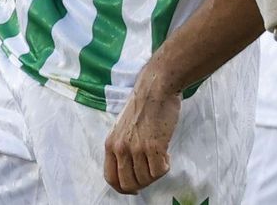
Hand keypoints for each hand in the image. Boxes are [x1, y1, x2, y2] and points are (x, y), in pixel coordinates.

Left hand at [104, 69, 181, 193]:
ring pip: (146, 179)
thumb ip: (122, 148)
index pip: (111, 178)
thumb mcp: (122, 128)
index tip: (134, 188)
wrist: (155, 89)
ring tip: (160, 155)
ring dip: (156, 172)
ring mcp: (136, 148)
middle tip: (152, 171)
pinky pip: (160, 171)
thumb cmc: (142, 106)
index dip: (123, 188)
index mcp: (110, 144)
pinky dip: (166, 166)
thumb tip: (129, 171)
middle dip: (143, 184)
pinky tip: (166, 152)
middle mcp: (120, 148)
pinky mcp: (153, 146)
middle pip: (129, 184)